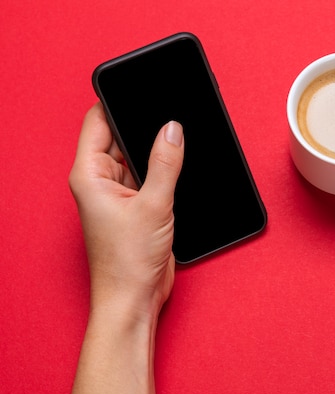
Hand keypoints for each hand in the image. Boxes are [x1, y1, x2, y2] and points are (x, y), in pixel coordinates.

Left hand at [69, 103, 183, 318]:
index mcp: (90, 174)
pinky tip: (180, 173)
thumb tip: (173, 129)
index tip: (141, 90)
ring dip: (158, 155)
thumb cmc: (127, 261)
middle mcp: (101, 181)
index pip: (98, 122)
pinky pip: (151, 179)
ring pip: (140, 159)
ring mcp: (120, 194)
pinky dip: (165, 174)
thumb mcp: (154, 204)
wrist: (134, 299)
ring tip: (178, 150)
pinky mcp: (138, 207)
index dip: (118, 103)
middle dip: (146, 129)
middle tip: (172, 121)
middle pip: (122, 138)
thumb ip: (166, 163)